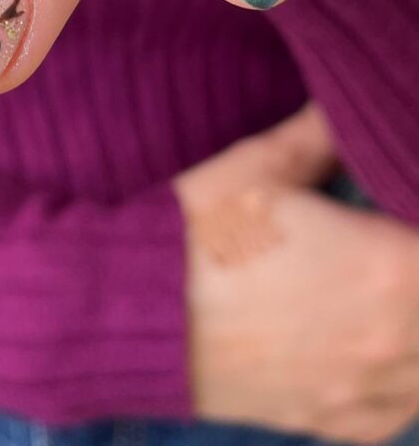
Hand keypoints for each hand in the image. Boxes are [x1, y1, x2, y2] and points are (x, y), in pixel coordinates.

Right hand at [176, 106, 418, 443]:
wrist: (131, 314)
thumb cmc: (195, 234)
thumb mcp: (258, 165)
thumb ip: (322, 135)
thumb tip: (349, 106)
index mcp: (391, 270)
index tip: (402, 191)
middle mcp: (394, 341)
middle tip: (390, 237)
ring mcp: (364, 391)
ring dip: (418, 323)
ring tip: (388, 286)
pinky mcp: (333, 423)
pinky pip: (399, 409)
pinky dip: (402, 378)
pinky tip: (373, 342)